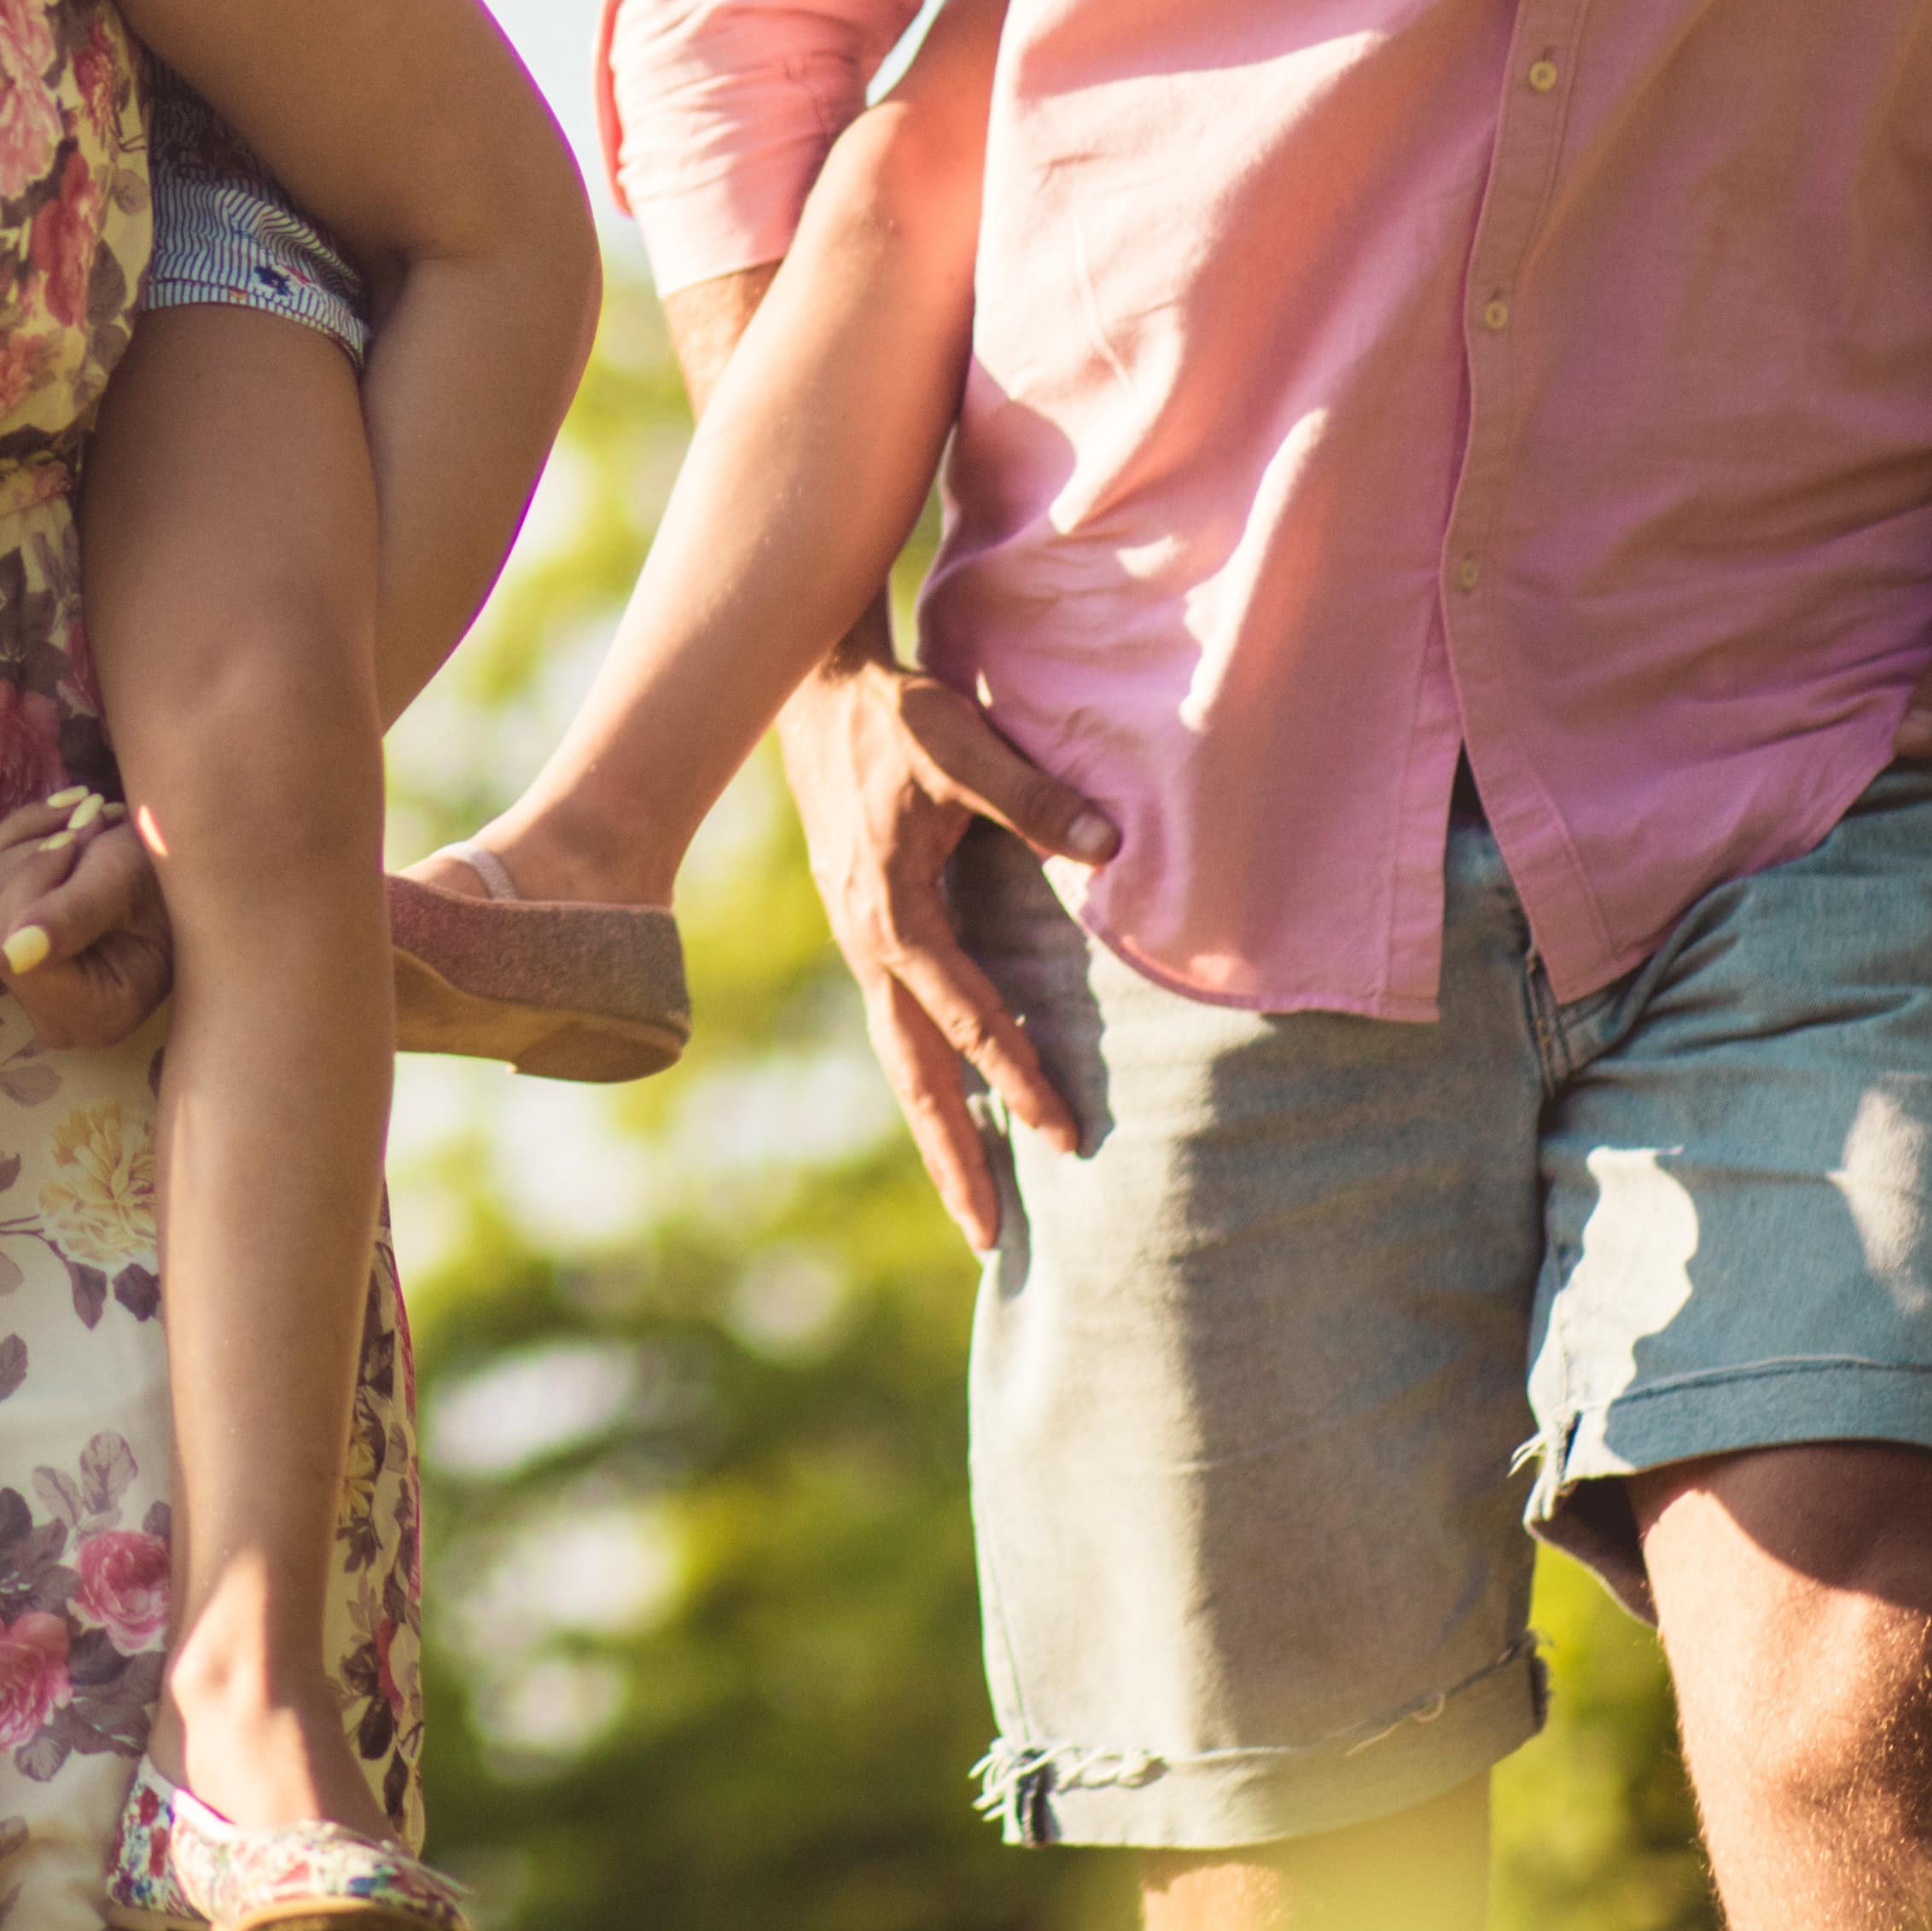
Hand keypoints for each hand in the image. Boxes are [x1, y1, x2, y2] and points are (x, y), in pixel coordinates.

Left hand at [0, 788, 170, 1042]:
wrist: (180, 868)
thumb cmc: (167, 875)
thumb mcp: (126, 880)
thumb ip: (75, 915)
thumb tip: (14, 953)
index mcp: (90, 1017)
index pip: (12, 954)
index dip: (34, 885)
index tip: (80, 838)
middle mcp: (49, 1012)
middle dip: (36, 860)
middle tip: (93, 823)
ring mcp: (26, 982)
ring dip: (31, 842)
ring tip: (90, 824)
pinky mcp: (11, 943)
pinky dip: (16, 838)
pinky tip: (61, 820)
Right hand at [773, 654, 1123, 1253]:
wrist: (818, 694)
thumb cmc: (896, 717)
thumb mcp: (962, 743)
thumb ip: (1034, 797)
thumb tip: (1113, 847)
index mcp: (894, 912)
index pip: (968, 1014)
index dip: (1019, 1075)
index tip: (1065, 1134)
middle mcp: (870, 944)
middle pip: (915, 1072)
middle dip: (953, 1156)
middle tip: (990, 1237)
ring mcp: (861, 944)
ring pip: (902, 1059)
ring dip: (937, 1131)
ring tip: (973, 1206)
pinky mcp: (865, 933)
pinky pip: (899, 1026)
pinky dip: (927, 1078)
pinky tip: (955, 1107)